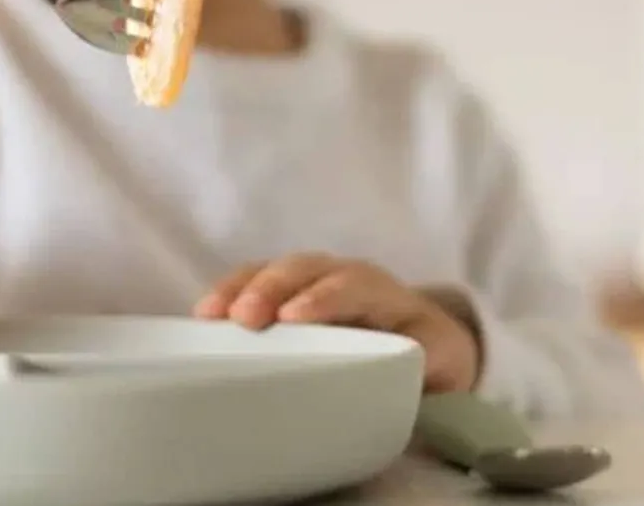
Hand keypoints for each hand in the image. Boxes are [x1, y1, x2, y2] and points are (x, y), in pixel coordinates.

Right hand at [194, 252, 479, 392]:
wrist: (424, 337)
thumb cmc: (426, 352)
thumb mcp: (439, 360)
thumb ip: (425, 363)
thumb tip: (405, 376)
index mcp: (378, 288)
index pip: (349, 284)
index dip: (320, 297)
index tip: (291, 318)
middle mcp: (337, 272)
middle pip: (300, 268)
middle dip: (268, 288)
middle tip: (242, 317)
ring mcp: (306, 278)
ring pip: (269, 269)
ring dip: (237, 287)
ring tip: (208, 314)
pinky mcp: (282, 291)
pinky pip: (250, 282)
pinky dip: (227, 294)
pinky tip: (204, 316)